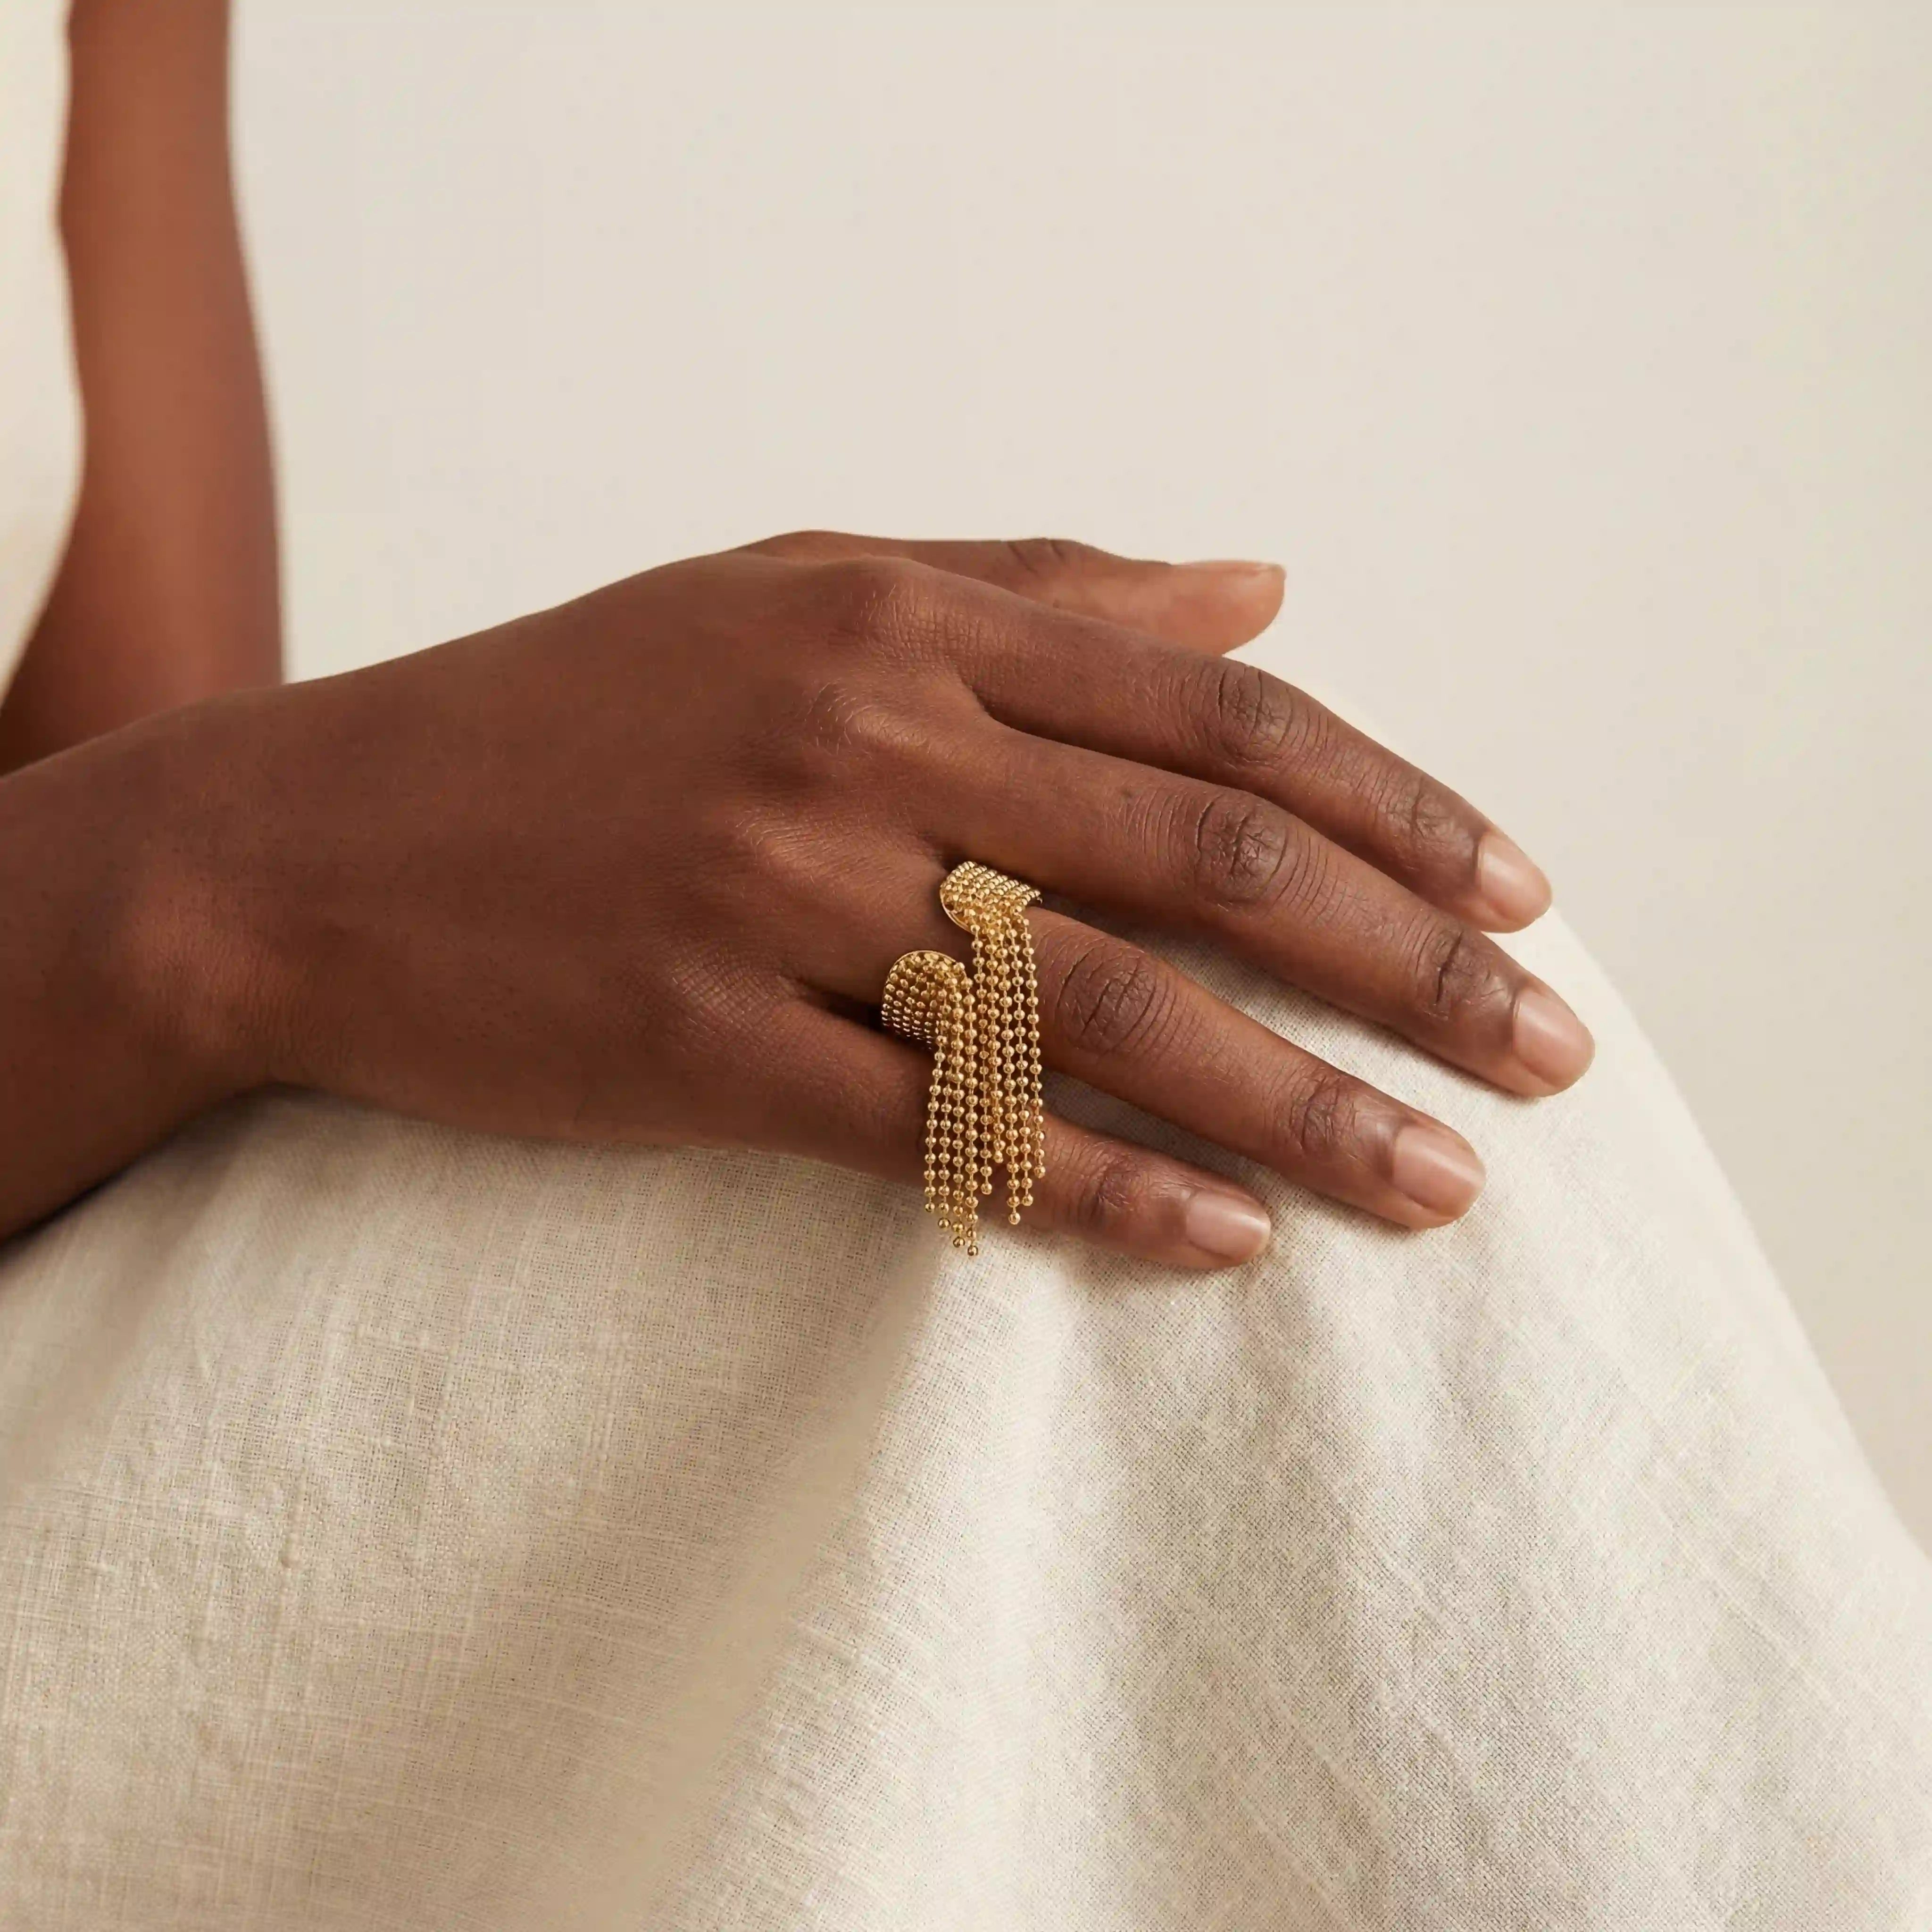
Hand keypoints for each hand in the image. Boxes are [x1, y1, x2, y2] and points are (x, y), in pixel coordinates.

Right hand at [180, 532, 1591, 1266]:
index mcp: (904, 623)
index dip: (1395, 807)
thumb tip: (1259, 586)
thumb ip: (1040, 584)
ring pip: (1101, 1011)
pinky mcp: (701, 1044)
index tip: (1518, 899)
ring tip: (1434, 1185)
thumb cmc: (577, 711)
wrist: (315, 838)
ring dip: (1294, 1104)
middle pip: (1203, 861)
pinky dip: (1093, 1191)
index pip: (1219, 716)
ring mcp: (780, 897)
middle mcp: (866, 743)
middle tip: (1546, 1057)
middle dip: (1405, 967)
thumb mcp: (801, 589)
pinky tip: (1220, 1243)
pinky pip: (938, 1134)